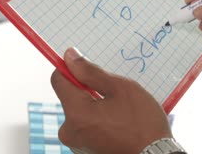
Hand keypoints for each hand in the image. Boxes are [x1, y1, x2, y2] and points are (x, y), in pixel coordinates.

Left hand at [51, 48, 171, 153]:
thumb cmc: (143, 124)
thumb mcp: (120, 88)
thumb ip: (90, 72)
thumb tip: (69, 56)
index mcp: (76, 114)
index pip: (58, 79)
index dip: (71, 68)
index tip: (87, 67)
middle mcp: (69, 131)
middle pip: (70, 96)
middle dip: (88, 90)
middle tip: (114, 95)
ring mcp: (76, 144)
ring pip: (79, 111)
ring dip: (94, 105)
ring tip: (119, 113)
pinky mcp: (84, 150)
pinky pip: (85, 126)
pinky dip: (97, 120)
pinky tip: (117, 124)